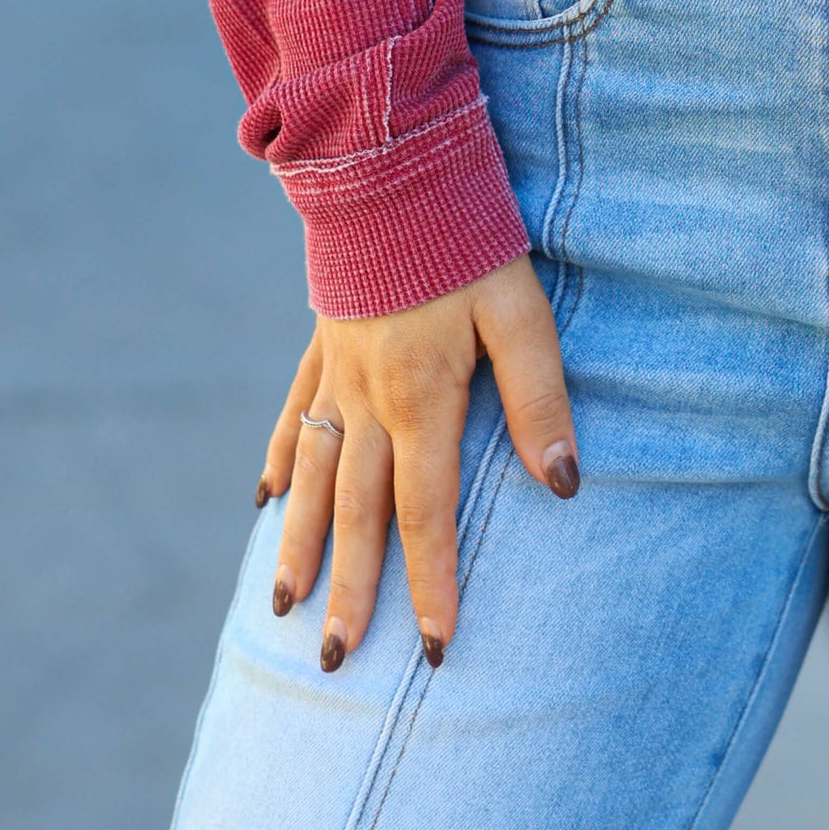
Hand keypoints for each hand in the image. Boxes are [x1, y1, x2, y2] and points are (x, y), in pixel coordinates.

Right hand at [254, 255, 578, 671]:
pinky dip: (277, 464)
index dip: (433, 583)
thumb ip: (539, 398)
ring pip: (309, 478)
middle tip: (336, 661)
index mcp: (422, 399)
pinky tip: (264, 503)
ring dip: (297, 546)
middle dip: (351, 591)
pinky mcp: (320, 345)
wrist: (390, 167)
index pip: (426, 513)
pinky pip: (291, 419)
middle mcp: (368, 400)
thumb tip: (564, 484)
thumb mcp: (522, 312)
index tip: (433, 649)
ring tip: (283, 607)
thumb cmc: (468, 239)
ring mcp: (334, 375)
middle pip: (356, 514)